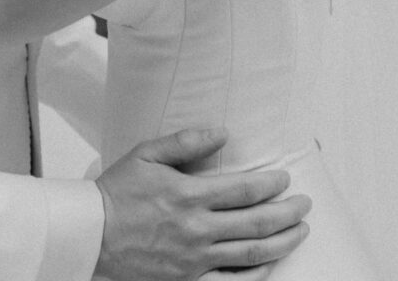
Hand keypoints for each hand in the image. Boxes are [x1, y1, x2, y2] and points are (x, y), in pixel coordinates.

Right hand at [95, 129, 310, 280]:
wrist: (92, 234)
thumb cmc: (117, 191)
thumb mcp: (146, 154)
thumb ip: (185, 142)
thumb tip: (221, 132)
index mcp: (188, 195)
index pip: (244, 190)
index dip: (271, 183)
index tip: (285, 178)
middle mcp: (197, 229)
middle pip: (257, 222)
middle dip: (288, 212)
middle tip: (305, 204)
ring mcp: (195, 260)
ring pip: (252, 254)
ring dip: (282, 242)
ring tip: (300, 232)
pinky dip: (256, 276)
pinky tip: (271, 266)